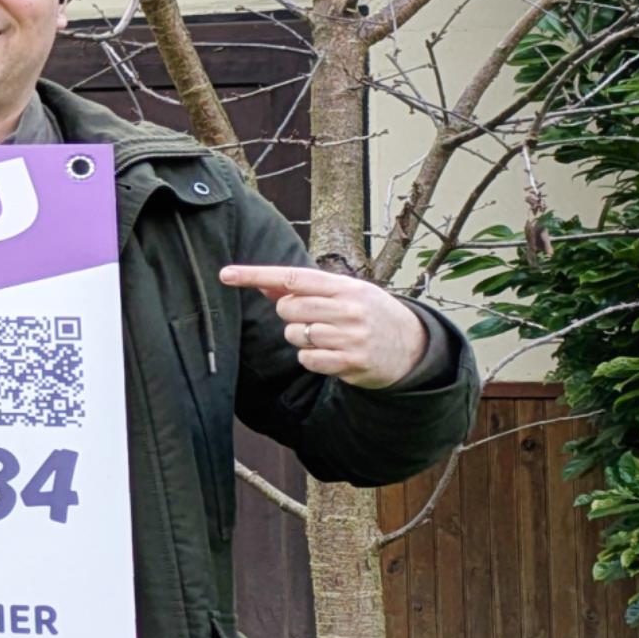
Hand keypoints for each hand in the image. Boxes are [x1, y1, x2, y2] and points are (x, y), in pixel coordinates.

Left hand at [219, 263, 428, 388]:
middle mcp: (350, 310)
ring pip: (295, 335)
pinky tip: (330, 353)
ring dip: (300, 337)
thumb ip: (304, 289)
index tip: (226, 274)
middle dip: (289, 314)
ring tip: (327, 336)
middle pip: (288, 308)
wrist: (412, 345)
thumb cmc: (368, 313)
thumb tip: (261, 283)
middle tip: (311, 317)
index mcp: (346, 287)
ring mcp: (351, 337)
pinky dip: (311, 357)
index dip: (256, 275)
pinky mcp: (351, 363)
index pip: (293, 277)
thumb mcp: (344, 293)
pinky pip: (307, 359)